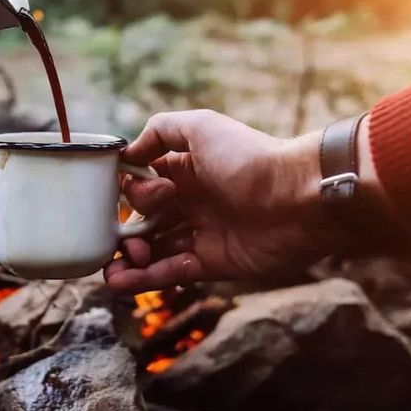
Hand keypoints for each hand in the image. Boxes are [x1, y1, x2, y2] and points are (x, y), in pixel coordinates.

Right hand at [104, 110, 387, 293]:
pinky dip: (147, 279)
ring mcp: (201, 234)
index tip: (136, 198)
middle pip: (143, 222)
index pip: (141, 187)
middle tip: (122, 242)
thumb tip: (128, 155)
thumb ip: (160, 132)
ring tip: (110, 274)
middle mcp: (190, 203)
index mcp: (185, 171)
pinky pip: (172, 272)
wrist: (299, 197)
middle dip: (124, 233)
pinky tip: (122, 283)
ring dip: (129, 262)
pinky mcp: (213, 263)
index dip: (131, 195)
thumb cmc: (251, 158)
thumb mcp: (201, 127)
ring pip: (154, 251)